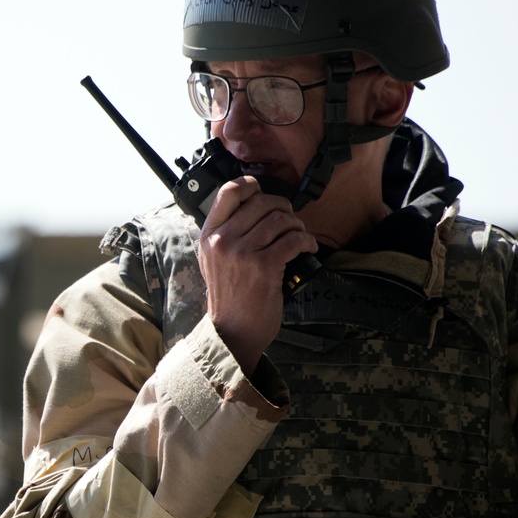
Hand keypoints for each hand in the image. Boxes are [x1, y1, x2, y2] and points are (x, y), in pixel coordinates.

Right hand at [198, 176, 317, 374]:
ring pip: (280, 219)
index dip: (252, 186)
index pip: (229, 192)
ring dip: (297, 225)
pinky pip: (293, 240)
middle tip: (291, 221)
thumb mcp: (214, 260)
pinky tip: (308, 248)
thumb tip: (255, 206)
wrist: (232, 330)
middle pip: (261, 202)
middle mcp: (222, 240)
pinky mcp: (264, 267)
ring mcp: (242, 253)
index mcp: (208, 235)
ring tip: (301, 236)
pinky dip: (306, 241)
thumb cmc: (229, 296)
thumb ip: (226, 233)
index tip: (264, 195)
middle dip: (284, 208)